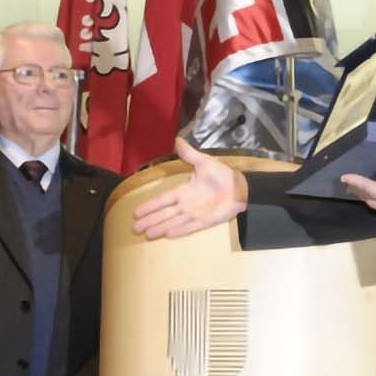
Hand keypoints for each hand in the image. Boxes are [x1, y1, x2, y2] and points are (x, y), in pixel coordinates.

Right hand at [132, 140, 247, 238]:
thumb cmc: (222, 175)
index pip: (162, 200)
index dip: (149, 206)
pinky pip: (190, 227)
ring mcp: (195, 214)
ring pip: (173, 222)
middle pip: (164, 214)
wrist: (240, 187)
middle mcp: (186, 205)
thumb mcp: (204, 162)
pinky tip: (168, 235)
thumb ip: (189, 154)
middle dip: (150, 221)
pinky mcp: (205, 221)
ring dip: (160, 228)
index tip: (136, 212)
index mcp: (183, 191)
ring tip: (147, 235)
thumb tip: (177, 140)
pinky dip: (179, 231)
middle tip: (134, 228)